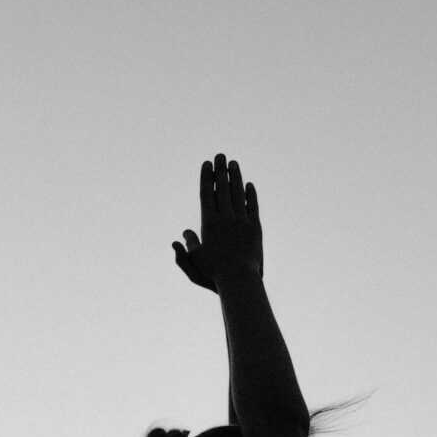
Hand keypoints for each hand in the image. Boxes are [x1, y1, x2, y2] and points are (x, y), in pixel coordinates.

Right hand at [172, 153, 261, 289]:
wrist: (239, 280)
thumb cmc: (214, 274)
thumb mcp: (194, 263)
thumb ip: (186, 248)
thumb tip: (181, 235)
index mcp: (209, 223)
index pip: (206, 194)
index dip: (206, 177)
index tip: (206, 164)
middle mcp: (226, 218)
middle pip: (222, 188)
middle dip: (220, 170)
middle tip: (220, 155)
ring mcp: (242, 221)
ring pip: (238, 193)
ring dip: (236, 177)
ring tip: (233, 164)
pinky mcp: (255, 227)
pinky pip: (253, 206)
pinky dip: (251, 194)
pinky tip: (249, 185)